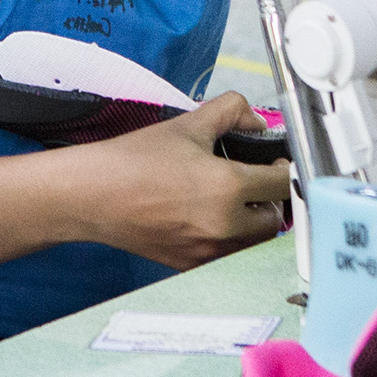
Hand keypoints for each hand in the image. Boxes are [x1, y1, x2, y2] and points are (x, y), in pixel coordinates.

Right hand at [55, 94, 290, 271]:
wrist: (92, 196)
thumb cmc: (133, 160)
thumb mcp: (187, 124)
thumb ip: (231, 112)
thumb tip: (255, 121)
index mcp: (227, 188)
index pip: (283, 184)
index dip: (284, 169)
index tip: (275, 163)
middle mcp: (224, 225)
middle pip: (275, 218)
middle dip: (270, 199)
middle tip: (254, 182)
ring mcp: (208, 251)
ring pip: (254, 241)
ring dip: (252, 221)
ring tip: (231, 200)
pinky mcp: (192, 265)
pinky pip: (228, 254)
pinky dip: (228, 238)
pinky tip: (208, 217)